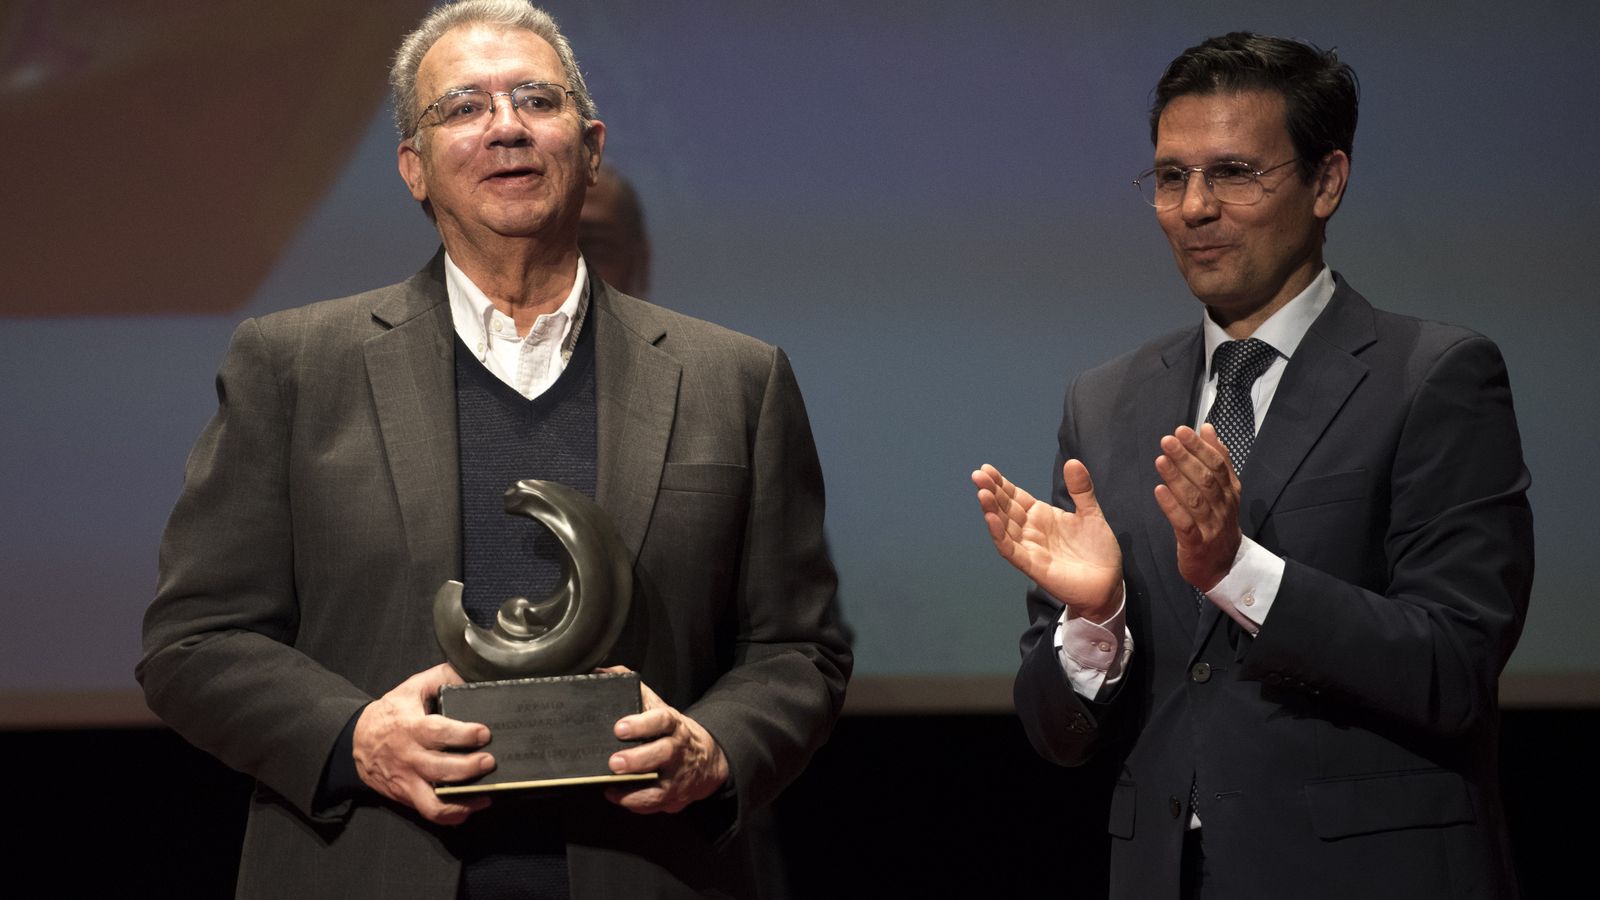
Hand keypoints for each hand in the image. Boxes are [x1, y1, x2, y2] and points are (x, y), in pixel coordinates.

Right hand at [352, 663, 493, 824]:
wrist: (357, 740)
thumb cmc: (391, 713)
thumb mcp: (412, 688)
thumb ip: (442, 677)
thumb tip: (470, 672)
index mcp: (411, 727)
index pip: (437, 732)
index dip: (462, 734)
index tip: (484, 733)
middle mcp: (409, 757)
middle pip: (440, 769)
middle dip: (468, 768)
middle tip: (490, 762)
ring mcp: (407, 780)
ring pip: (433, 801)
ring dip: (462, 800)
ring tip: (486, 793)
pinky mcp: (407, 796)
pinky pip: (429, 812)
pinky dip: (452, 815)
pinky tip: (471, 806)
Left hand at [600, 668, 729, 813]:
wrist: (706, 759)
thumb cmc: (672, 732)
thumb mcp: (658, 708)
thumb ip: (633, 691)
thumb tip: (602, 673)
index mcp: (673, 725)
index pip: (662, 720)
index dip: (642, 724)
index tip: (620, 728)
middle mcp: (677, 750)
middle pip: (661, 754)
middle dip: (637, 759)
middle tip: (614, 761)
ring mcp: (676, 777)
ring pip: (659, 785)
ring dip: (635, 788)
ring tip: (612, 784)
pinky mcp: (672, 797)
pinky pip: (654, 804)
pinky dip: (634, 802)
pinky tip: (616, 795)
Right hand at [972, 461, 1122, 620]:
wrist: (1108, 584)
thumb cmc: (1098, 551)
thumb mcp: (1091, 513)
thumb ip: (1081, 489)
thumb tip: (1072, 461)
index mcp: (1041, 516)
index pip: (1015, 496)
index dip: (1001, 483)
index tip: (987, 468)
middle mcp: (1031, 530)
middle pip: (1005, 508)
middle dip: (991, 492)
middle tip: (977, 475)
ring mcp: (1030, 548)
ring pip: (1004, 527)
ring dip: (991, 511)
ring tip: (982, 493)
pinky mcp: (1033, 565)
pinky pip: (1011, 549)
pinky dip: (1000, 535)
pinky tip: (991, 520)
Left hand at [1152, 424, 1241, 591]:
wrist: (1224, 567)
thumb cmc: (1218, 523)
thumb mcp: (1224, 491)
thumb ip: (1218, 459)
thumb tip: (1207, 428)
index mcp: (1230, 492)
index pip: (1217, 464)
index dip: (1200, 447)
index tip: (1182, 430)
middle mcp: (1223, 507)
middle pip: (1206, 479)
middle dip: (1186, 458)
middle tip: (1167, 441)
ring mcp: (1211, 526)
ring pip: (1195, 499)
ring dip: (1177, 478)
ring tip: (1161, 460)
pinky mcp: (1196, 544)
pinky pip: (1185, 524)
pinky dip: (1172, 507)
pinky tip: (1159, 491)